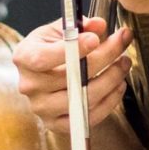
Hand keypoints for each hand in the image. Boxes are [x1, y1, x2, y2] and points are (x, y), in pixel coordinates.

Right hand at [13, 16, 132, 131]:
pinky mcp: (57, 124)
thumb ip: (78, 25)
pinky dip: (109, 102)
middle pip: (71, 77)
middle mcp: (30, 86)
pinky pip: (88, 117)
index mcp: (24, 58)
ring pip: (83, 98)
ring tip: (124, 62)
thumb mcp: (57, 29)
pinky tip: (118, 85)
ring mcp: (42, 108)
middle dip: (104, 57)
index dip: (71, 49)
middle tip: (122, 42)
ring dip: (111, 79)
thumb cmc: (48, 48)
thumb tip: (99, 25)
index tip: (95, 39)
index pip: (44, 58)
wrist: (38, 74)